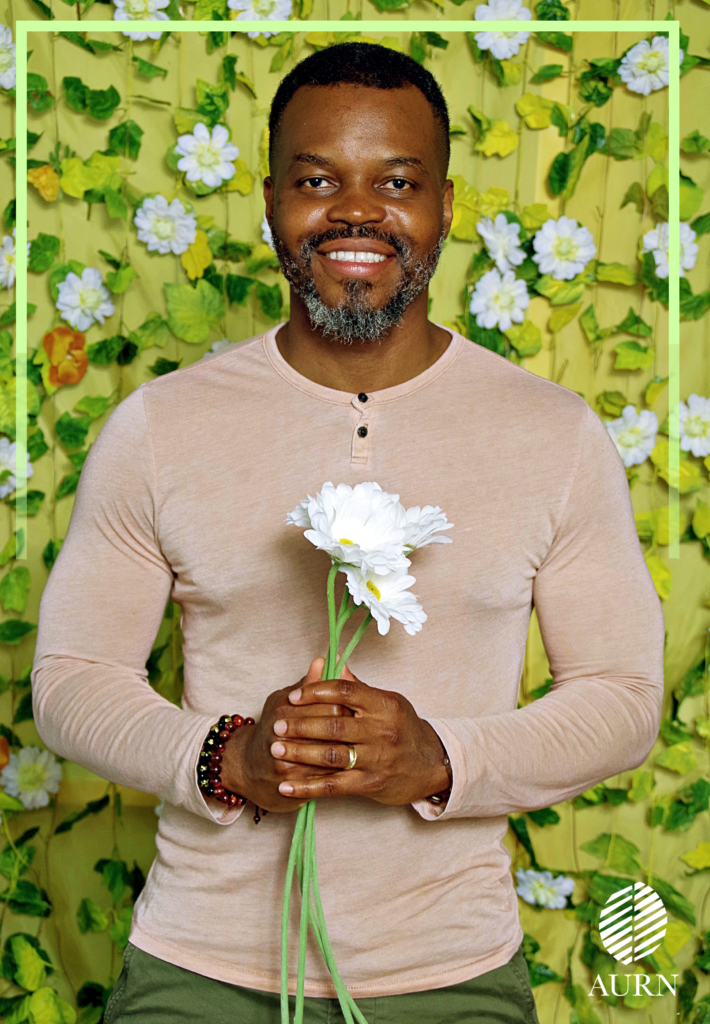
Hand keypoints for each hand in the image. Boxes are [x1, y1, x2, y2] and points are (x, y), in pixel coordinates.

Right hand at [219, 658, 352, 813]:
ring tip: (361, 748)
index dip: (349, 707)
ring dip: (350, 752)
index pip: (330, 703)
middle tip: (366, 730)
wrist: (248, 768)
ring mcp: (287, 762)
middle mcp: (283, 734)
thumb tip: (325, 660)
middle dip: (352, 730)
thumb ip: (308, 684)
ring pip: (332, 755)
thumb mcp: (285, 700)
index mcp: (284, 708)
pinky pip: (327, 778)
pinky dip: (342, 771)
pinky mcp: (292, 784)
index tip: (359, 709)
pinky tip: (352, 767)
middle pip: (333, 729)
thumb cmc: (272, 728)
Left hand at [270, 663, 451, 805]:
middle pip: (334, 725)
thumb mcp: (387, 702)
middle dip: (301, 724)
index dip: (316, 692)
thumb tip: (332, 660)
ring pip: (331, 755)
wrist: (430, 764)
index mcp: (384, 705)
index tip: (293, 696)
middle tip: (276, 724)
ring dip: (300, 752)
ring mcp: (376, 759)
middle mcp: (381, 731)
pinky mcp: (370, 784)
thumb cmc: (403, 728)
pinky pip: (333, 786)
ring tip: (276, 748)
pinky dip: (307, 787)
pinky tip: (286, 786)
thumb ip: (357, 687)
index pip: (345, 692)